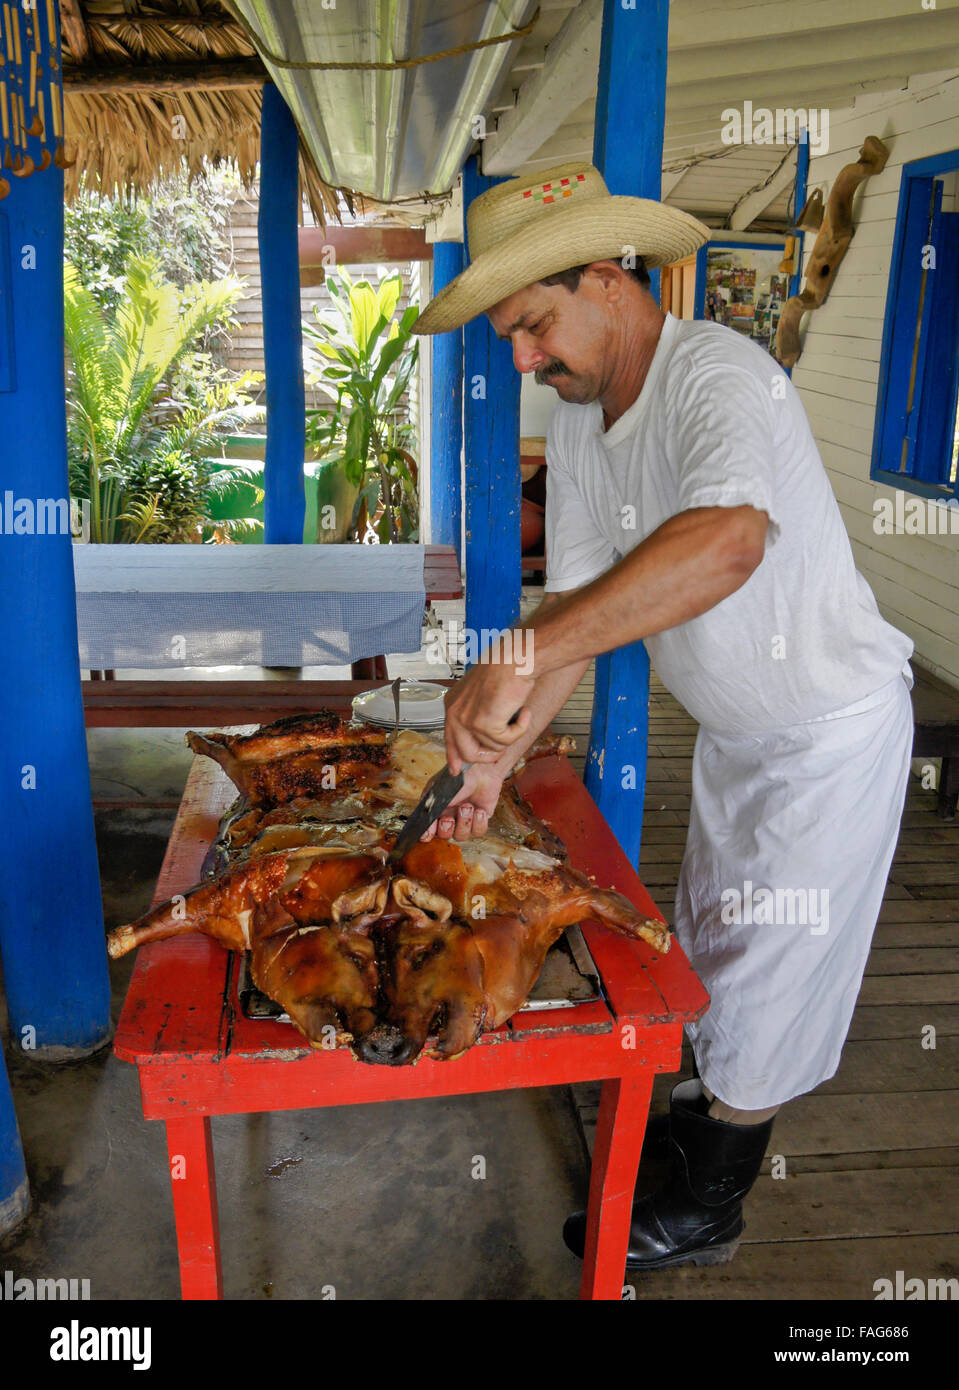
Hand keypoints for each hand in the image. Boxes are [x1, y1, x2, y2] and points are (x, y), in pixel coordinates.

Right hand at [420, 764, 503, 841]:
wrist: (482, 769)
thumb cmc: (460, 775)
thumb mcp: (439, 787)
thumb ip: (432, 803)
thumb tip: (429, 819)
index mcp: (436, 809)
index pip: (428, 828)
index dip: (427, 834)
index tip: (428, 834)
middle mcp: (449, 816)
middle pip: (444, 835)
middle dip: (446, 829)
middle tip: (449, 818)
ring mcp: (464, 819)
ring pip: (461, 836)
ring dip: (464, 823)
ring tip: (467, 806)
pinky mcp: (480, 820)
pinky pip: (478, 831)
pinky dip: (478, 822)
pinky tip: (479, 810)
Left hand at [443, 650, 533, 772]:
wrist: (515, 659)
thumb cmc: (504, 669)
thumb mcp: (483, 695)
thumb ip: (479, 716)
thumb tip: (482, 742)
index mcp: (452, 705)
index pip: (449, 739)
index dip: (454, 757)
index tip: (456, 770)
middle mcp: (455, 713)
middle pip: (466, 753)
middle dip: (487, 756)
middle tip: (502, 748)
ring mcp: (468, 720)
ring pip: (491, 749)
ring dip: (510, 735)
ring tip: (518, 714)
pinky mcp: (484, 724)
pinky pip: (506, 741)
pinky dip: (520, 729)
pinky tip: (523, 711)